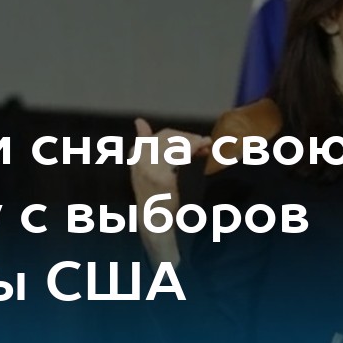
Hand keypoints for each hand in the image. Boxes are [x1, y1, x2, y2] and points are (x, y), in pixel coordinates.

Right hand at [129, 118, 211, 265]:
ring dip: (194, 143)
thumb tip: (139, 120)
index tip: (196, 141)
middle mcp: (139, 158)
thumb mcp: (146, 168)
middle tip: (205, 143)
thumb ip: (145, 143)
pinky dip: (194, 150)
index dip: (180, 136)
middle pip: (169, 137)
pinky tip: (203, 152)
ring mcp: (150, 168)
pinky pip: (180, 156)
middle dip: (189, 138)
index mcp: (135, 154)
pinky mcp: (163, 177)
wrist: (152, 222)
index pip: (161, 135)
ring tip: (207, 146)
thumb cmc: (153, 195)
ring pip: (175, 145)